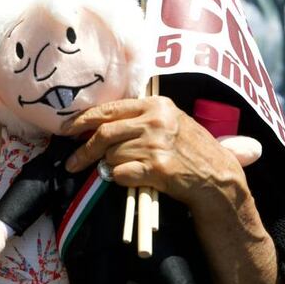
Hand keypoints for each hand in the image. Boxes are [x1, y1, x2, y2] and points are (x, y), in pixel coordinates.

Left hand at [62, 97, 250, 211]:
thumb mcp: (170, 121)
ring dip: (110, 167)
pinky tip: (129, 178)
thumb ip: (140, 117)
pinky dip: (118, 178)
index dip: (83, 120)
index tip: (67, 130)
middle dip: (84, 150)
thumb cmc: (191, 150)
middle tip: (72, 162)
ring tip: (120, 171)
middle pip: (105, 133)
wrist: (217, 177)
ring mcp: (156, 143)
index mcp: (155, 104)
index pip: (110, 109)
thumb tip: (99, 123)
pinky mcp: (157, 167)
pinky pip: (122, 173)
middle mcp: (155, 120)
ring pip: (113, 155)